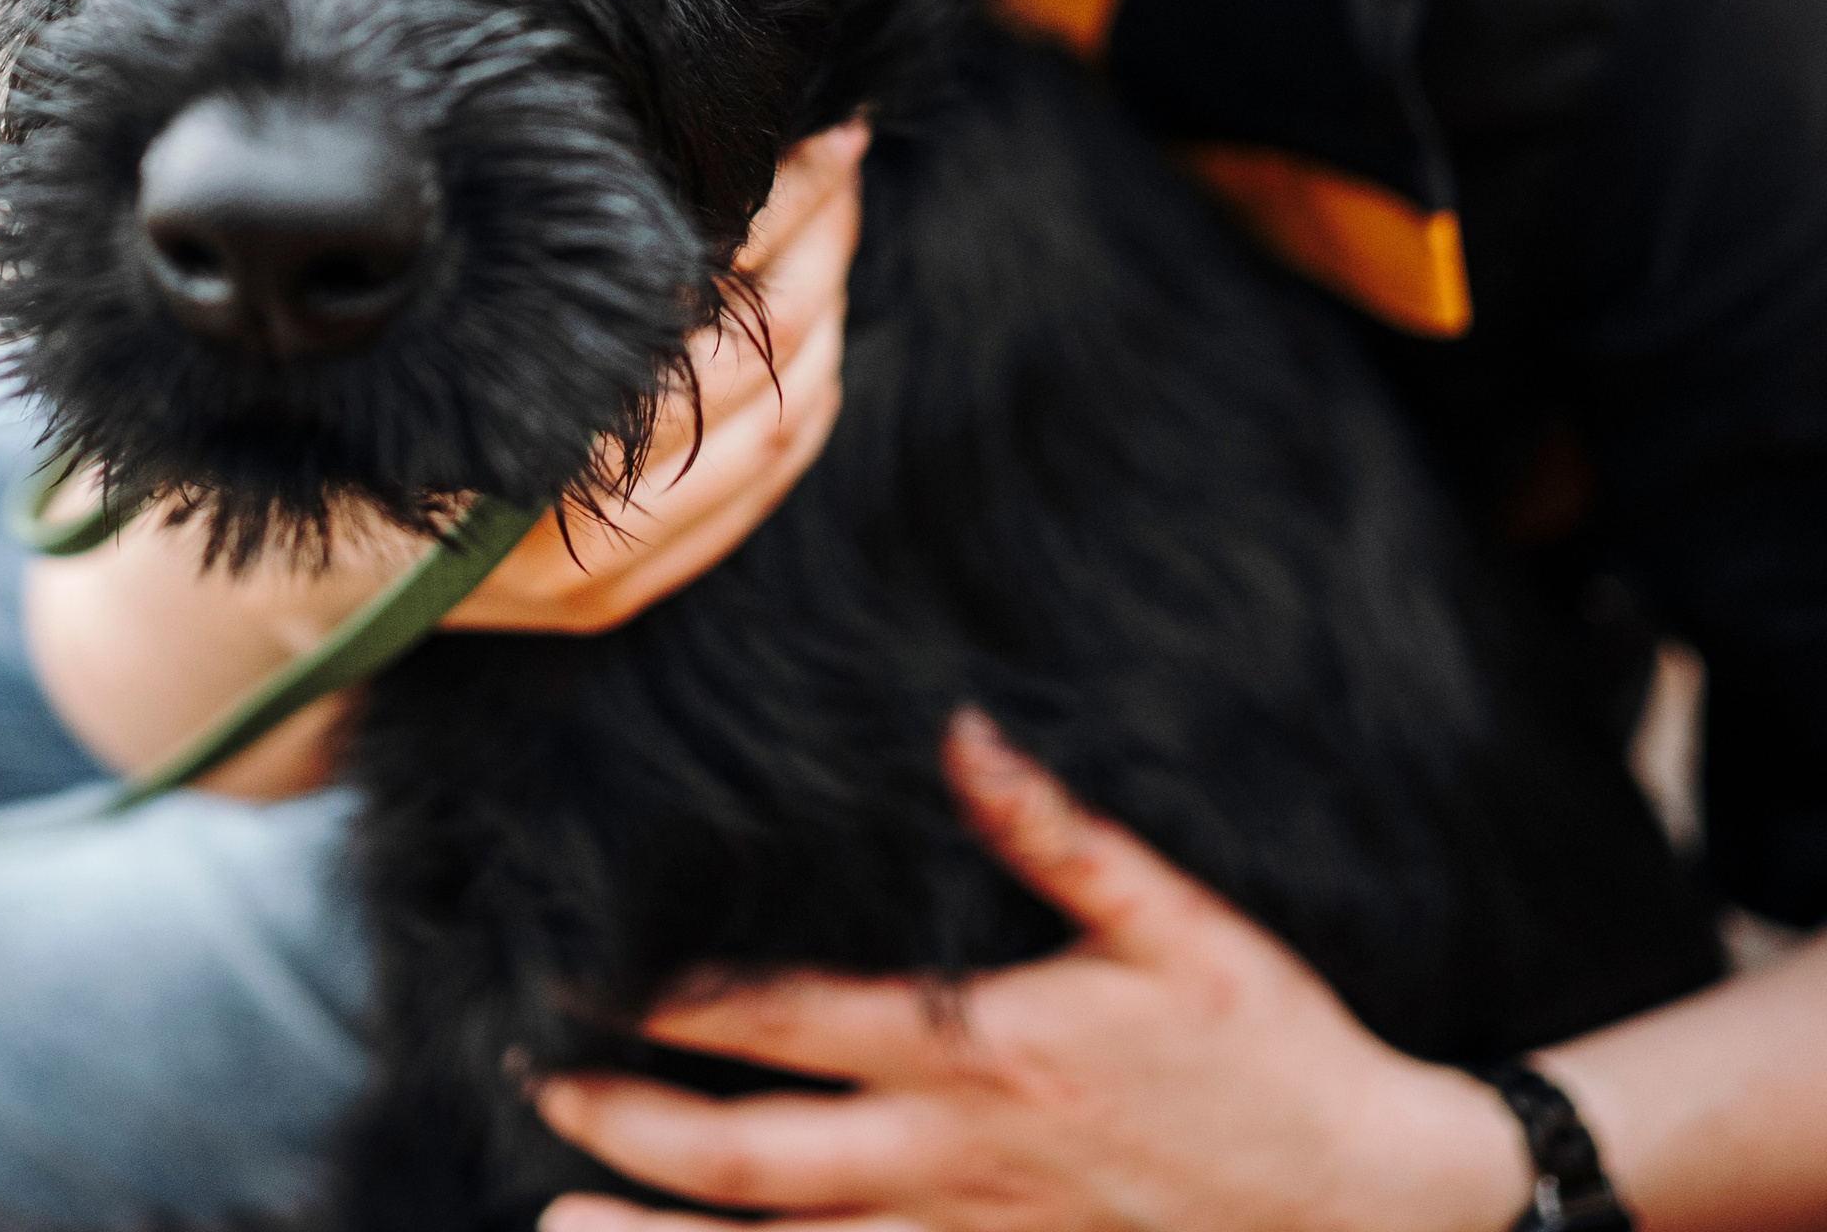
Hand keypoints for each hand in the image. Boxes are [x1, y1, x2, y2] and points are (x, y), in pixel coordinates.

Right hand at [26, 122, 863, 788]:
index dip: (772, 216)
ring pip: (783, 429)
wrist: (271, 583)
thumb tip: (629, 138)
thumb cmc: (315, 411)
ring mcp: (601, 574)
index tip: (808, 136)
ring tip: (833, 224)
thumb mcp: (383, 321)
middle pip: (763, 361)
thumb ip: (484, 254)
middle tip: (836, 156)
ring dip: (827, 317)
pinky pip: (759, 499)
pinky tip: (814, 335)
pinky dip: (806, 409)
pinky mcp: (615, 596)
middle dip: (817, 247)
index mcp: (516, 435)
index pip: (699, 308)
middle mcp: (569, 526)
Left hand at [533, 712, 1532, 1231]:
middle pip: (755, 1149)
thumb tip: (957, 728)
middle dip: (629, 1114)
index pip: (791, 1015)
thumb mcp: (1176, 922)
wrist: (1379, 1208)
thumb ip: (1053, 832)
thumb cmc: (1272, 1049)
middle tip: (531, 1078)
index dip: (675, 994)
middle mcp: (958, 1156)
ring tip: (555, 1220)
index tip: (584, 964)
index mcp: (986, 1047)